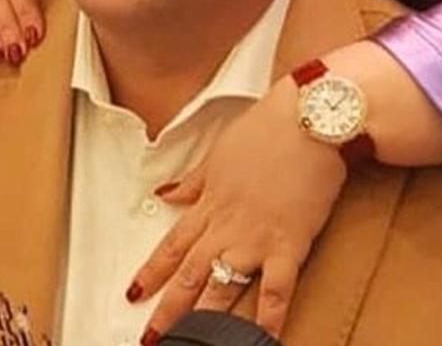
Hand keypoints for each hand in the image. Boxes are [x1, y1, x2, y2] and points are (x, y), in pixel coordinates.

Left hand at [129, 77, 346, 341]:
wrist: (308, 118)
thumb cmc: (267, 129)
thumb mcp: (220, 151)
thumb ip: (195, 180)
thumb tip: (167, 194)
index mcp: (210, 201)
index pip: (173, 243)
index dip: (152, 271)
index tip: (134, 293)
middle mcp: (228, 224)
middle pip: (190, 273)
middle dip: (169, 309)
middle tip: (151, 337)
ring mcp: (257, 237)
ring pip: (222, 286)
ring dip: (205, 320)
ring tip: (191, 344)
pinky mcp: (289, 243)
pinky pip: (276, 289)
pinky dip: (268, 319)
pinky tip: (261, 341)